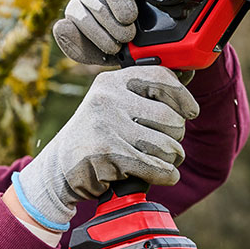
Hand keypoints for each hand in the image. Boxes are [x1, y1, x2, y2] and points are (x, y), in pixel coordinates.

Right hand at [11, 66, 198, 230]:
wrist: (59, 167)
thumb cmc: (95, 135)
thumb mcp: (113, 104)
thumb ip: (144, 93)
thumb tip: (189, 73)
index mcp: (112, 82)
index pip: (161, 77)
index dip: (183, 97)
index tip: (190, 112)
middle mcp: (108, 99)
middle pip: (171, 118)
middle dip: (175, 137)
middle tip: (164, 144)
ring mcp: (107, 126)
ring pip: (167, 146)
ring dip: (171, 159)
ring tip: (160, 160)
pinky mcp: (108, 154)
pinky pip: (157, 167)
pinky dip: (166, 175)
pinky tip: (161, 175)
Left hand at [53, 0, 137, 65]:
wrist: (163, 24)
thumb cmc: (128, 40)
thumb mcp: (103, 52)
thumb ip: (77, 47)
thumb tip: (59, 26)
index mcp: (80, 8)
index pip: (76, 14)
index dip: (95, 33)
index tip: (115, 48)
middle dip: (109, 23)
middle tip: (127, 36)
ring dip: (118, 5)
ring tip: (130, 18)